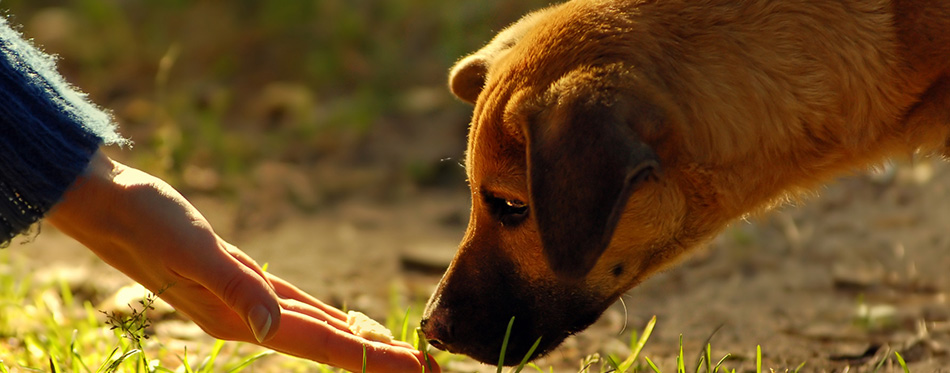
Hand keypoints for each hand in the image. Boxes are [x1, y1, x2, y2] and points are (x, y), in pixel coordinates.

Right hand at [47, 150, 438, 372]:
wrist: (105, 203)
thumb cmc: (145, 221)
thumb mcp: (191, 251)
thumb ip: (234, 287)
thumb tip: (271, 328)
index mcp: (240, 315)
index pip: (322, 342)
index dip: (370, 356)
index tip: (413, 366)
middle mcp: (246, 316)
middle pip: (326, 341)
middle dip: (374, 355)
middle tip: (423, 366)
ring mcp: (242, 300)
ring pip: (314, 326)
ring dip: (354, 339)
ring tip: (390, 350)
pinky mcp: (238, 278)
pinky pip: (294, 305)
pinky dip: (322, 316)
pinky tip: (335, 319)